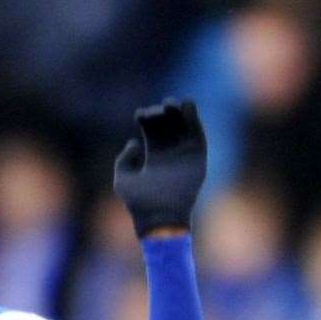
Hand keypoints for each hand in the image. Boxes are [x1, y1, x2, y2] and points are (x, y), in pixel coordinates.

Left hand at [114, 98, 206, 237]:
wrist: (159, 216)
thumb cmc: (138, 202)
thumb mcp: (123, 179)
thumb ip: (124, 160)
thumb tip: (133, 142)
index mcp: (152, 156)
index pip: (151, 130)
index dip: (147, 118)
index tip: (140, 115)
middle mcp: (170, 153)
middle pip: (168, 125)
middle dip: (163, 113)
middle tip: (158, 109)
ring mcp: (184, 155)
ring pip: (184, 127)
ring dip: (179, 112)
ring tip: (171, 104)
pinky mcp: (197, 157)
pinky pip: (198, 134)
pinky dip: (194, 120)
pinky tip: (187, 106)